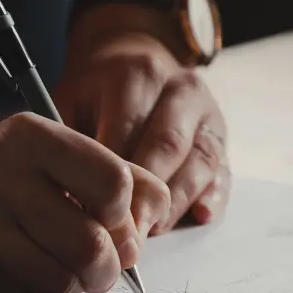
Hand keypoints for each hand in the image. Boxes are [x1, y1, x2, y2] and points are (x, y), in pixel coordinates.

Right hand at [0, 113, 169, 292]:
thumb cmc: (4, 178)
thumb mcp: (55, 156)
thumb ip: (116, 176)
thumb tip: (155, 219)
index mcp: (32, 137)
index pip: (113, 183)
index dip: (125, 214)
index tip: (111, 219)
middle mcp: (1, 174)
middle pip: (91, 244)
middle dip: (107, 268)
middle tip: (101, 267)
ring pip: (60, 281)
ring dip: (72, 286)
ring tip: (61, 270)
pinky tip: (23, 274)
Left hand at [54, 27, 229, 232]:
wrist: (133, 58)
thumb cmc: (95, 90)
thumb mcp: (70, 99)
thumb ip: (71, 142)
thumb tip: (69, 199)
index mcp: (138, 74)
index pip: (128, 130)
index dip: (112, 176)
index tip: (94, 212)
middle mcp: (180, 89)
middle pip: (168, 147)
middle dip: (146, 196)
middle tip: (124, 234)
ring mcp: (207, 113)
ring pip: (200, 162)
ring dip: (176, 203)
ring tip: (150, 232)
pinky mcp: (221, 137)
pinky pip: (222, 171)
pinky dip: (213, 197)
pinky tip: (199, 216)